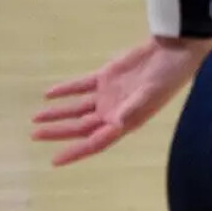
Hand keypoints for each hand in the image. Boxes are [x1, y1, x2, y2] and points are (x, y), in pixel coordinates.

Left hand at [32, 37, 210, 166]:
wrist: (175, 50)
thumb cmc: (169, 75)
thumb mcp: (152, 94)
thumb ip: (131, 109)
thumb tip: (114, 126)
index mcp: (126, 122)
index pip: (96, 142)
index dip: (76, 152)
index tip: (55, 160)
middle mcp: (115, 112)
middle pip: (81, 126)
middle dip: (58, 132)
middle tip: (35, 135)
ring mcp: (110, 95)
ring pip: (78, 108)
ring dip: (58, 113)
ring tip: (36, 117)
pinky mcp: (108, 77)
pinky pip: (81, 86)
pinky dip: (66, 90)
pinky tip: (50, 94)